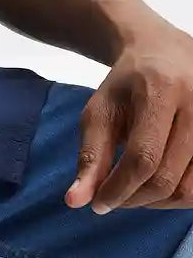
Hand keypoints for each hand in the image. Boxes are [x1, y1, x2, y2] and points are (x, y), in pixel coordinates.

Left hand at [66, 24, 192, 213]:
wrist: (166, 54)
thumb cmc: (128, 84)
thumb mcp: (100, 110)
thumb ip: (90, 154)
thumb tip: (74, 201)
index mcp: (162, 90)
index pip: (144, 157)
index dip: (119, 187)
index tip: (98, 203)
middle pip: (167, 178)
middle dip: (134, 198)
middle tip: (112, 198)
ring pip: (190, 191)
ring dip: (156, 203)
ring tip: (132, 192)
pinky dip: (176, 198)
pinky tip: (156, 188)